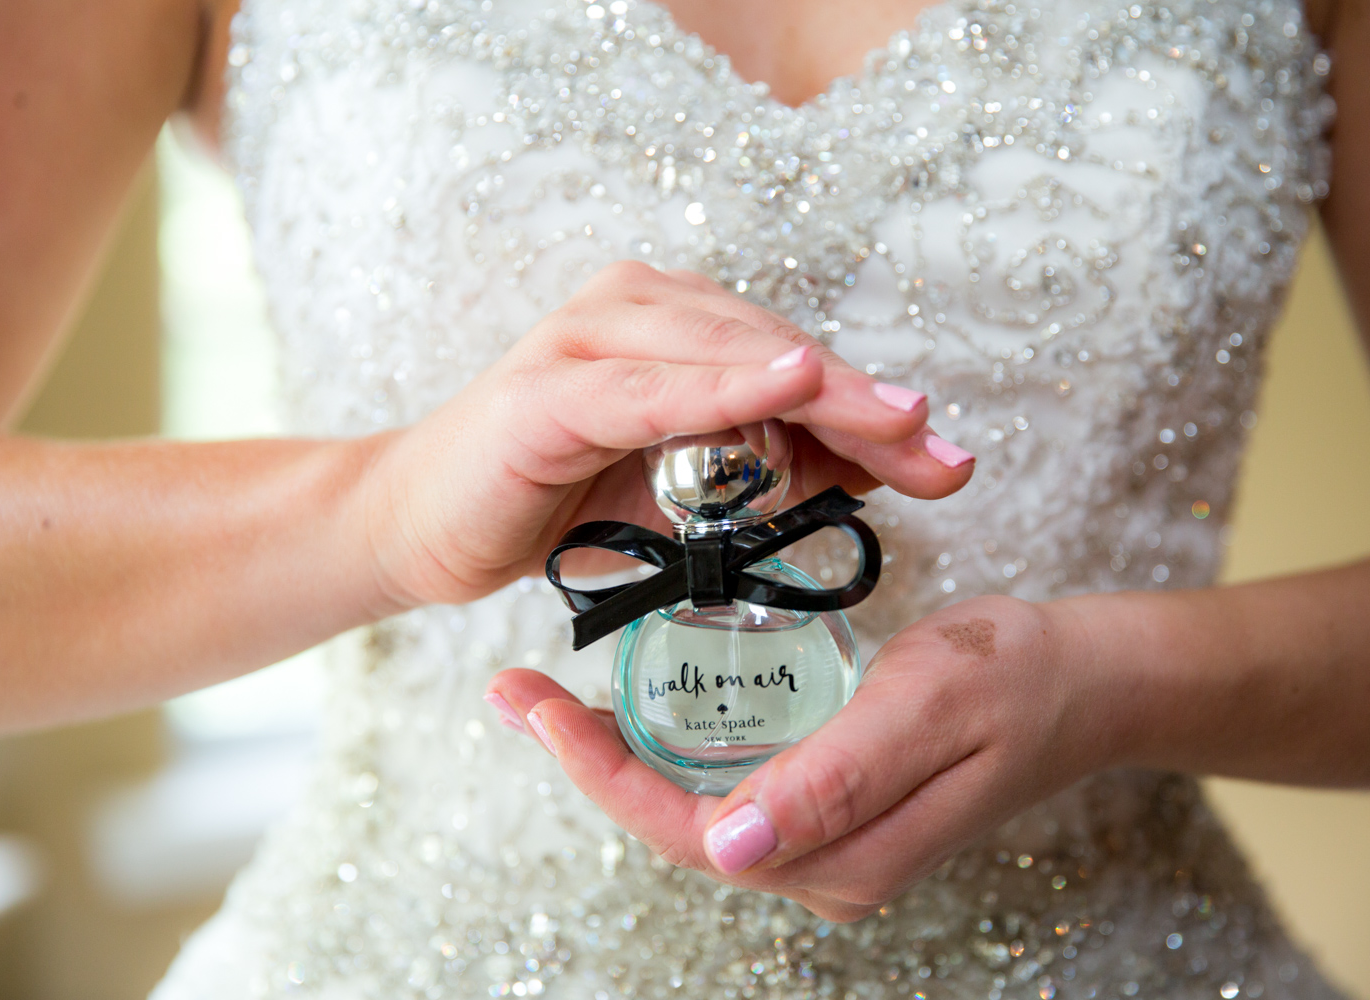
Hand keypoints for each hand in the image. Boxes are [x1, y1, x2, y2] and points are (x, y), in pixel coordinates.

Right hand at [357, 261, 974, 611]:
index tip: (946, 462)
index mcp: (670, 328)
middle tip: (941, 454)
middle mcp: (632, 311)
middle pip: (772, 350)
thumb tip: (873, 467)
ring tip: (894, 420)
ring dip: (815, 388)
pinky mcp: (545, 390)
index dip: (872, 411)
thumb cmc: (556, 501)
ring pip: (721, 356)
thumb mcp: (682, 496)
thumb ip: (767, 471)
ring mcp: (585, 340)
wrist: (423, 527)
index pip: (792, 363)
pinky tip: (786, 388)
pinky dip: (717, 389)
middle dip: (863, 406)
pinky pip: (645, 388)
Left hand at [486, 595, 1115, 921]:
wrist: (1083, 682)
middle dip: (589, 766)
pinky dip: (672, 751)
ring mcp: (830, 848)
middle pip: (676, 830)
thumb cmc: (1016, 677)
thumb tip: (727, 848)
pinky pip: (730, 792)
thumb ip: (835, 779)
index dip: (602, 775)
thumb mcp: (928, 705)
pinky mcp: (833, 814)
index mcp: (845, 857)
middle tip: (517, 694)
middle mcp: (827, 871)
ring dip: (619, 760)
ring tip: (551, 698)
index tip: (538, 709)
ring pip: (694, 814)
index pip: (689, 831)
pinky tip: (637, 707)